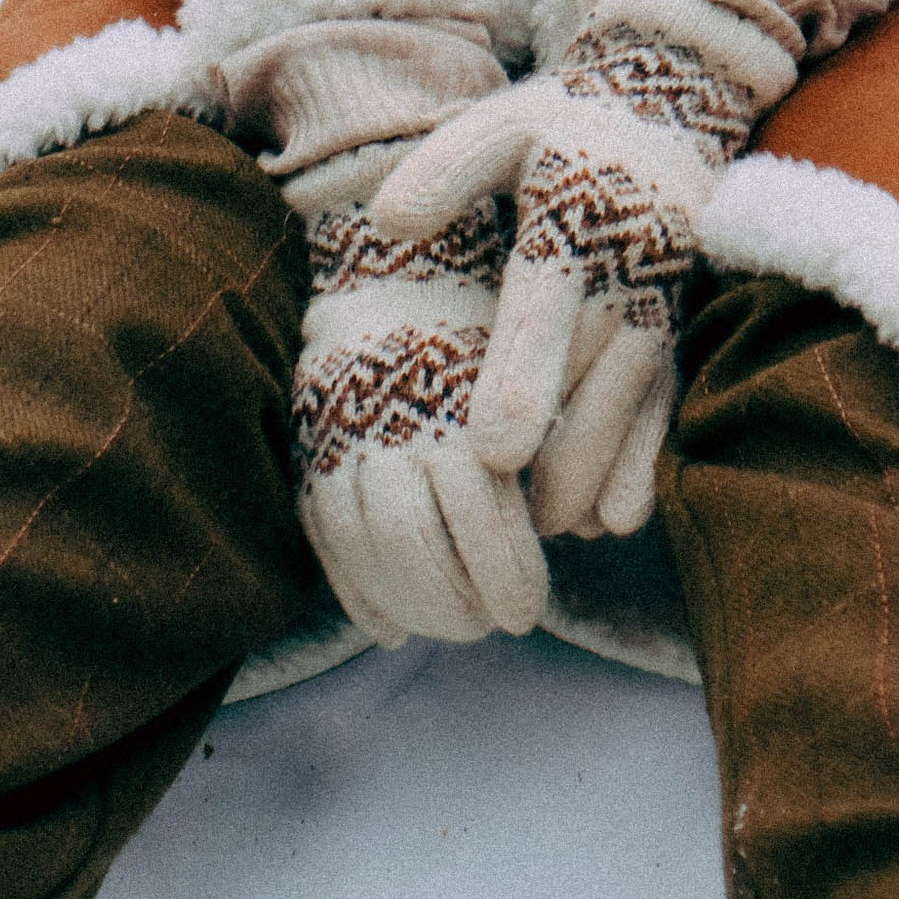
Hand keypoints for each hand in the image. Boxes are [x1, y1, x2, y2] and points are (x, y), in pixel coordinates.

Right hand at [291, 195, 549, 645]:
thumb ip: (544, 440)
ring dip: (408, 603)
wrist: (395, 272)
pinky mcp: (312, 447)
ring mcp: (345, 436)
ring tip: (447, 625)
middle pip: (414, 541)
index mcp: (459, 403)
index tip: (527, 613)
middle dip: (453, 602)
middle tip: (486, 627)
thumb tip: (587, 529)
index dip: (504, 575)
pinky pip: (323, 534)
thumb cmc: (483, 332)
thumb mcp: (522, 370)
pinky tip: (388, 627)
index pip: (480, 513)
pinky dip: (355, 590)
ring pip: (366, 543)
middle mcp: (397, 421)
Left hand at [372, 20, 759, 540]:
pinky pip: (668, 399)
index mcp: (574, 211)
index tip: (493, 451)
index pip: (544, 304)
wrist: (671, 99)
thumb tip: (386, 219)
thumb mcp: (503, 123)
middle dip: (559, 452)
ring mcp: (662, 292)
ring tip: (552, 527)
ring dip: (598, 467)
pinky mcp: (680, 316)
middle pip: (594, 373)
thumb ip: (446, 169)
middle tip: (513, 519)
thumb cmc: (562, 123)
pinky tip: (615, 517)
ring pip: (633, 398)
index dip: (522, 378)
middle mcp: (628, 258)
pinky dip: (644, 460)